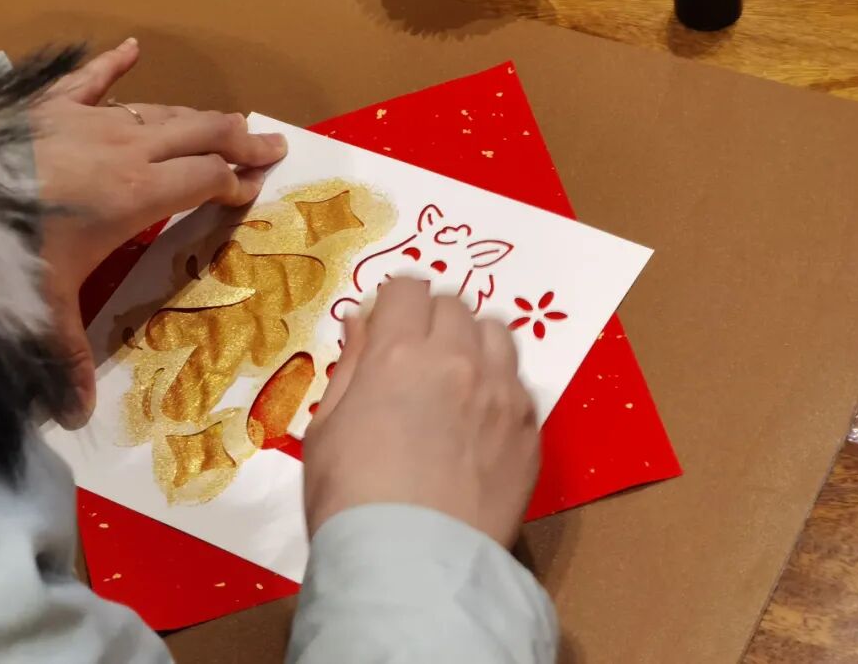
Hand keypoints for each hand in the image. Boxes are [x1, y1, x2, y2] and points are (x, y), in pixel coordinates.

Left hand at [31, 38, 286, 427]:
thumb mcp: (40, 306)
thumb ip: (66, 359)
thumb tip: (76, 418)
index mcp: (135, 195)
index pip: (203, 180)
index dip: (236, 182)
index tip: (260, 186)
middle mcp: (124, 149)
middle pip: (198, 134)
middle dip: (239, 140)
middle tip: (272, 144)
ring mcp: (86, 121)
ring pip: (159, 110)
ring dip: (197, 116)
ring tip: (228, 119)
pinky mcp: (48, 105)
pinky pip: (89, 78)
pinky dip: (111, 65)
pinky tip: (130, 48)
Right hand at [303, 277, 539, 547]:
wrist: (411, 568)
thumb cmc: (350, 499)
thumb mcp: (327, 426)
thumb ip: (351, 364)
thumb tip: (362, 321)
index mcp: (398, 354)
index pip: (408, 288)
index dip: (394, 300)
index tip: (388, 321)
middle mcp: (458, 361)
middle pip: (455, 305)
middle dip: (432, 319)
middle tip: (416, 354)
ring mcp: (502, 395)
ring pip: (497, 333)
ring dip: (474, 342)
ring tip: (458, 377)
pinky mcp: (530, 431)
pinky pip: (520, 384)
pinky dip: (499, 388)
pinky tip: (481, 422)